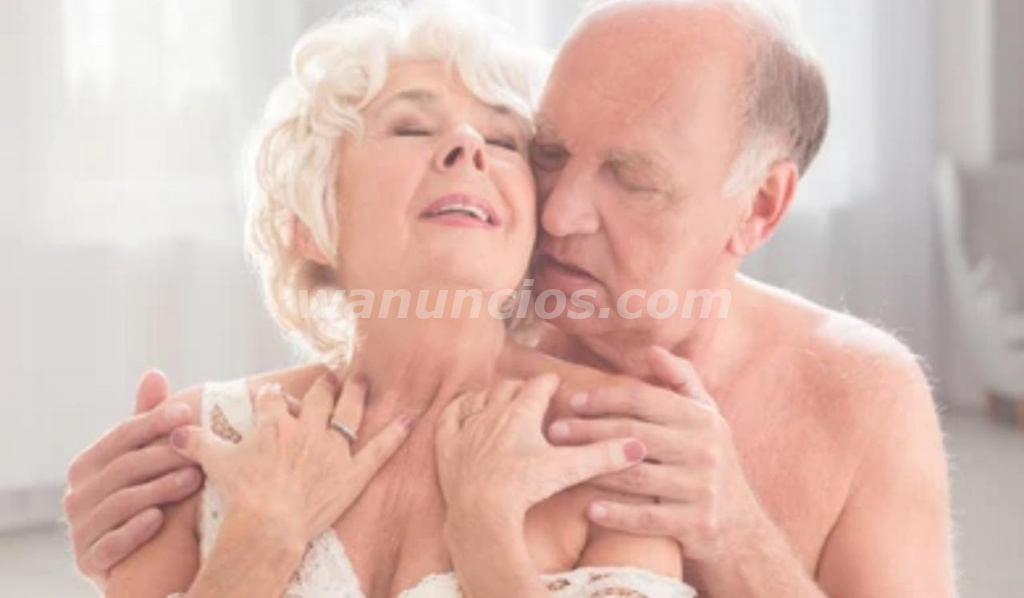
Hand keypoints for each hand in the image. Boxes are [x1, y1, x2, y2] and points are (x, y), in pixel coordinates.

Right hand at [64, 370, 200, 586]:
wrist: (143, 559)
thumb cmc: (146, 496)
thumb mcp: (146, 458)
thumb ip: (146, 422)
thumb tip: (154, 373)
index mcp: (87, 465)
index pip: (121, 436)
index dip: (154, 422)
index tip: (189, 412)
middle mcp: (76, 496)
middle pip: (123, 468)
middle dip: (164, 456)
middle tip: (203, 451)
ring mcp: (80, 529)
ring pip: (120, 503)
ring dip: (159, 489)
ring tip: (195, 479)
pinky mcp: (88, 561)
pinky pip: (109, 544)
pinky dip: (134, 530)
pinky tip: (159, 519)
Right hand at [170, 372, 412, 548]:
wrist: (268, 523)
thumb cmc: (241, 493)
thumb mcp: (213, 462)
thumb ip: (196, 442)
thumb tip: (173, 431)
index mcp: (274, 424)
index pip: (273, 399)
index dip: (273, 397)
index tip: (274, 396)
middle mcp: (307, 429)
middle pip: (318, 397)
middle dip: (324, 385)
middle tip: (331, 376)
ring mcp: (333, 450)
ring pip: (350, 413)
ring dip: (358, 394)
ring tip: (363, 380)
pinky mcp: (354, 472)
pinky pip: (381, 450)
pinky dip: (398, 433)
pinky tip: (412, 417)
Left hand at [435, 373, 645, 525]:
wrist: (481, 512)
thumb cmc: (525, 488)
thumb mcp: (567, 470)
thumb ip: (602, 456)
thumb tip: (637, 446)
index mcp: (523, 414)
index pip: (539, 386)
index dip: (550, 383)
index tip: (556, 383)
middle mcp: (493, 414)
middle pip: (508, 388)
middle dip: (521, 388)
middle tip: (530, 392)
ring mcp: (467, 428)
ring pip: (479, 399)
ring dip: (491, 396)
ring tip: (500, 398)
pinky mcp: (447, 446)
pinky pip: (449, 416)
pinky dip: (457, 409)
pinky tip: (462, 408)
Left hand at [547, 347, 769, 561]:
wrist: (742, 526)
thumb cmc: (710, 460)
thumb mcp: (706, 417)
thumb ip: (681, 380)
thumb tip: (653, 350)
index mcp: (702, 419)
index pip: (644, 399)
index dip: (605, 398)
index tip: (573, 401)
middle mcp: (705, 449)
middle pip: (634, 434)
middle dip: (588, 431)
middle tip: (554, 431)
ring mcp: (702, 488)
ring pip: (636, 476)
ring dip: (593, 469)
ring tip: (561, 464)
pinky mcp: (696, 523)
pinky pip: (648, 517)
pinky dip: (618, 514)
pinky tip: (590, 508)